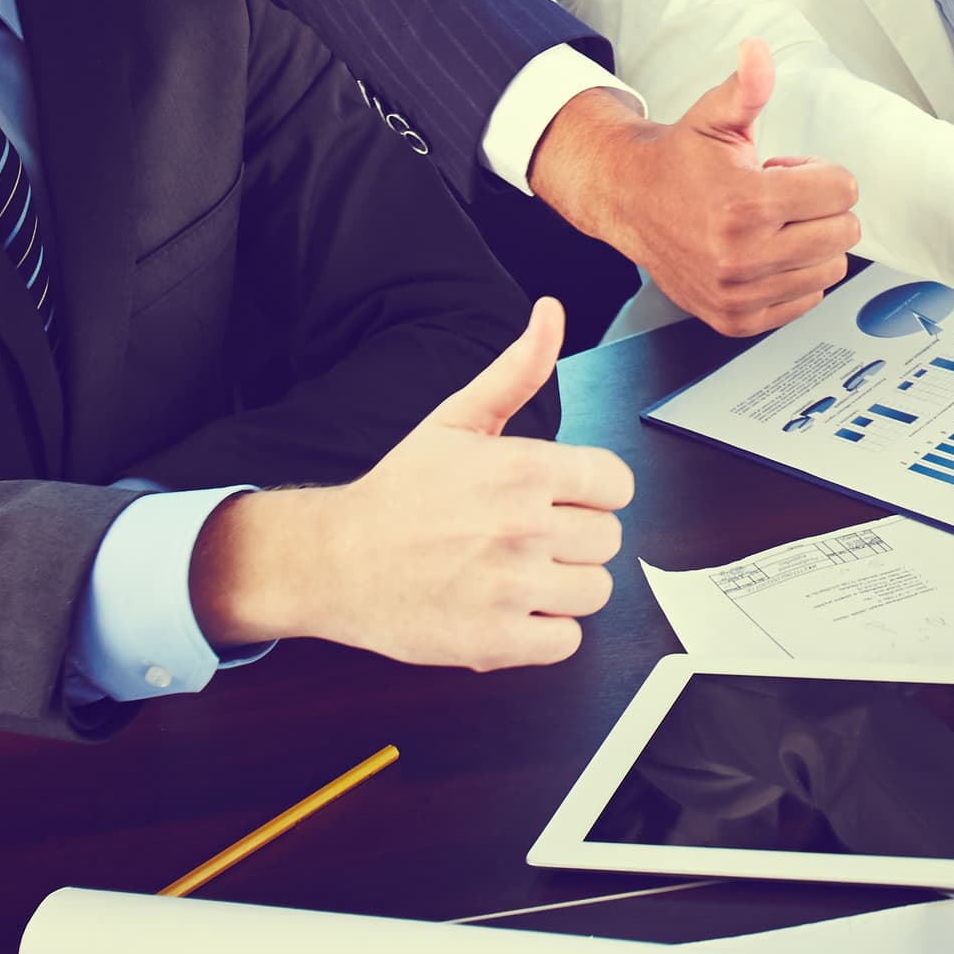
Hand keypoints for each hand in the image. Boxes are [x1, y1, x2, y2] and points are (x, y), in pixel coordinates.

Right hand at [192, 298, 635, 671]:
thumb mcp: (458, 421)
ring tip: (519, 574)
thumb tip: (550, 312)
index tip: (560, 498)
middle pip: (609, 540)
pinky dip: (545, 633)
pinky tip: (511, 610)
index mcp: (522, 468)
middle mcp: (523, 526)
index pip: (617, 484)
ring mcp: (510, 587)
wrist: (336, 560)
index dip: (591, 493)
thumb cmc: (400, 493)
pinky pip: (567, 642)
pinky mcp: (495, 642)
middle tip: (528, 538)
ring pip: (596, 592)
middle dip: (574, 539)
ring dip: (563, 587)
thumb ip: (517, 369)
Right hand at [532, 42, 858, 334]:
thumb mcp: (714, 116)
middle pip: (843, 232)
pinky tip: (764, 252)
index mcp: (745, 205)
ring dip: (810, 242)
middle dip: (820, 207)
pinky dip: (796, 275)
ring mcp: (739, 293)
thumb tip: (758, 50)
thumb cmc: (678, 161)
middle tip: (780, 197)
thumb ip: (748, 87)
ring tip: (769, 225)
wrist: (629, 202)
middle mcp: (743, 257)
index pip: (842, 191)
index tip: (787, 171)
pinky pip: (807, 300)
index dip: (820, 173)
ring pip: (830, 269)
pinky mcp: (736, 319)